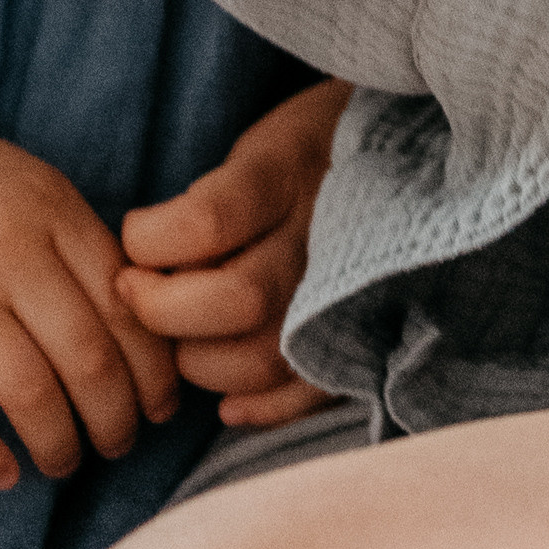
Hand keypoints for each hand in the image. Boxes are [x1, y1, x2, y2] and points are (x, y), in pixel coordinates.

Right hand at [0, 92, 180, 490]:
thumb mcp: (12, 181)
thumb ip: (66, 236)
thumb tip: (132, 314)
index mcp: (49, 204)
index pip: (127, 301)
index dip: (153, 366)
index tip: (161, 404)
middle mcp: (9, 244)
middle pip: (91, 356)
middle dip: (116, 418)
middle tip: (118, 446)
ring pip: (31, 393)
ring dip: (58, 444)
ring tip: (62, 462)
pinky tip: (0, 474)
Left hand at [119, 78, 349, 428]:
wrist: (415, 154)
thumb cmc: (314, 147)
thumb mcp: (263, 141)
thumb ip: (214, 195)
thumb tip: (143, 261)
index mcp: (290, 171)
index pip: (208, 221)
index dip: (152, 240)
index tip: (134, 234)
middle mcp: (321, 236)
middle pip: (236, 300)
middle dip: (165, 310)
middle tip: (138, 293)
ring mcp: (346, 292)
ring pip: (262, 358)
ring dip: (201, 360)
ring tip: (183, 335)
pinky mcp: (363, 335)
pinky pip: (307, 394)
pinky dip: (261, 408)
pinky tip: (228, 398)